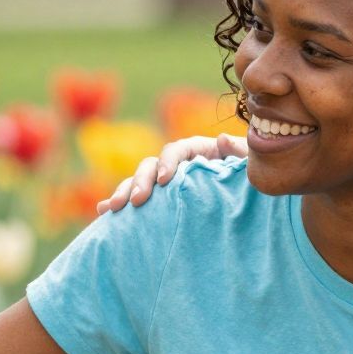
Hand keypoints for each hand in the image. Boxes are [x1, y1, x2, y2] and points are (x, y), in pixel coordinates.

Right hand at [97, 133, 247, 213]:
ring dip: (124, 192)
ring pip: (138, 182)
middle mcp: (177, 165)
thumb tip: (220, 139)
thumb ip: (238, 153)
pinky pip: (136, 201)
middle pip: (151, 165)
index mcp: (197, 151)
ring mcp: (165, 184)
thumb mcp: (248, 166)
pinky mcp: (160, 201)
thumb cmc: (249, 181)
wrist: (249, 204)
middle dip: (141, 181)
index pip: (176, 150)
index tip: (165, 180)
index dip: (168, 162)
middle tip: (136, 201)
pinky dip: (120, 204)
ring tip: (111, 208)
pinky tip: (103, 214)